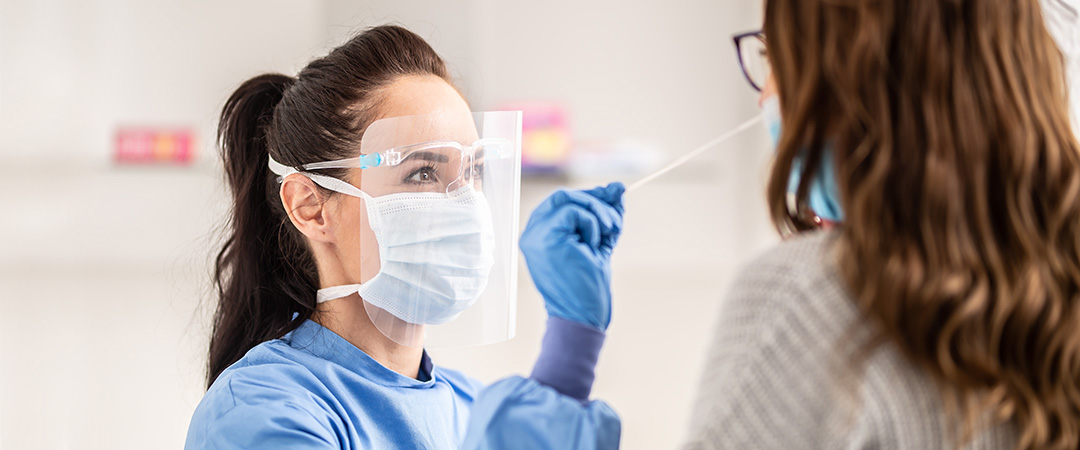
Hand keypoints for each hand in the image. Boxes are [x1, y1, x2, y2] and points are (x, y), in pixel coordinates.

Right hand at [520, 182, 624, 329]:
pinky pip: (573, 212)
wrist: (582, 316)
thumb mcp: (599, 242)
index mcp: (539, 234)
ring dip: (597, 213)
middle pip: (562, 195)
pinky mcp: (545, 238)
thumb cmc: (587, 286)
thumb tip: (618, 187)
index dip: (590, 195)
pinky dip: (592, 225)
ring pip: (568, 199)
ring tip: (608, 235)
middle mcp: (531, 233)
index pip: (561, 201)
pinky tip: (593, 247)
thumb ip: (604, 215)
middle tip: (615, 221)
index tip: (615, 195)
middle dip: (596, 201)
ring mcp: (535, 235)